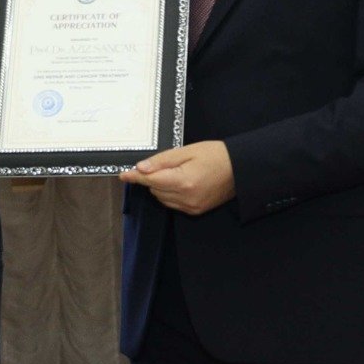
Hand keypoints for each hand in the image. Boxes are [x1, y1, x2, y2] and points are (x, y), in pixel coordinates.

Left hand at [120, 140, 234, 214]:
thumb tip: (141, 168)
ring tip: (177, 172)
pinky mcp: (195, 211)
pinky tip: (181, 182)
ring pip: (162, 198)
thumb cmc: (216, 155)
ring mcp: (191, 207)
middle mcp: (186, 198)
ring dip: (161, 186)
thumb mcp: (188, 151)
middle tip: (164, 164)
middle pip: (155, 189)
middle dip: (153, 177)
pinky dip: (170, 194)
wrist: (240, 169)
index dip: (136, 177)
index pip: (151, 180)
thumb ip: (163, 161)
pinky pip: (173, 204)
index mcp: (184, 181)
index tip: (123, 174)